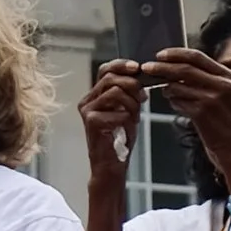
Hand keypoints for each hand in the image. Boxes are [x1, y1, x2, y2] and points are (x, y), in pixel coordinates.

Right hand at [78, 59, 146, 201]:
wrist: (111, 165)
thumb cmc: (119, 139)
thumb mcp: (128, 111)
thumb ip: (131, 94)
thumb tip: (141, 79)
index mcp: (95, 95)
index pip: (105, 69)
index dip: (121, 65)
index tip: (137, 67)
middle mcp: (87, 100)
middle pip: (111, 78)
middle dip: (132, 85)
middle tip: (142, 98)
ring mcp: (87, 110)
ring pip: (116, 92)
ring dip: (132, 105)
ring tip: (134, 118)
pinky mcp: (91, 121)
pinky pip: (118, 112)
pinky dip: (128, 121)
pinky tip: (125, 131)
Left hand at [139, 46, 230, 199]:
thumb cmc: (228, 122)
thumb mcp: (225, 94)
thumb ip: (206, 79)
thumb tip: (176, 69)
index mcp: (227, 75)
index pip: (197, 56)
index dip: (175, 53)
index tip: (160, 55)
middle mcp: (222, 84)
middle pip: (184, 68)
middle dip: (162, 67)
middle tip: (147, 68)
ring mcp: (212, 98)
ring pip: (177, 86)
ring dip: (166, 89)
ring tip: (166, 93)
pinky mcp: (202, 113)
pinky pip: (178, 102)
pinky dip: (173, 102)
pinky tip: (177, 105)